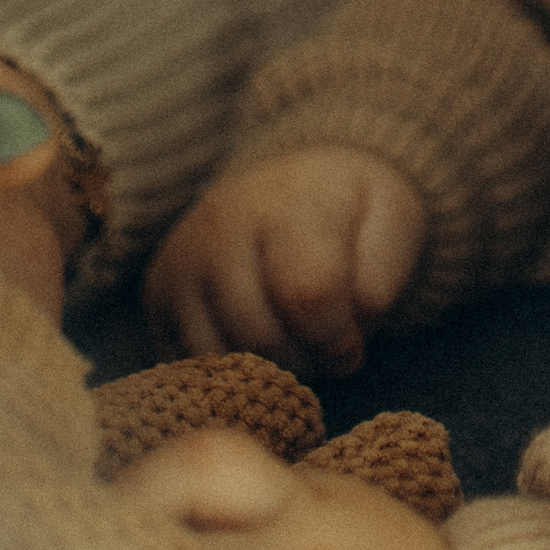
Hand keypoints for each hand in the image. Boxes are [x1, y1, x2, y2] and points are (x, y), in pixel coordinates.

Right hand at [146, 147, 429, 376]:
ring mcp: (181, 257)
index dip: (338, 338)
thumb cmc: (352, 211)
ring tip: (291, 336)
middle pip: (261, 337)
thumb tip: (344, 344)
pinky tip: (255, 338)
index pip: (307, 296)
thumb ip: (382, 280)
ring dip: (266, 368)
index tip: (352, 341)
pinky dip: (228, 368)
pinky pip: (187, 363)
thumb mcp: (393, 223)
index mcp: (288, 203)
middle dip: (304, 357)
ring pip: (220, 358)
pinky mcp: (156, 290)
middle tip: (322, 339)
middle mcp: (221, 225)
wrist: (296, 181)